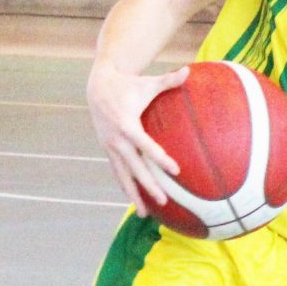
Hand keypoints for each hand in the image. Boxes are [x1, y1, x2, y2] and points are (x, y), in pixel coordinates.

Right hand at [88, 62, 192, 208]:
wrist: (98, 86)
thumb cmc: (128, 84)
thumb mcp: (147, 83)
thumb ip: (168, 80)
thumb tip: (188, 71)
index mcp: (127, 124)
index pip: (146, 145)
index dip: (161, 158)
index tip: (176, 171)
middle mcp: (116, 139)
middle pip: (134, 167)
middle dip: (149, 185)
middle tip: (164, 201)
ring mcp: (110, 146)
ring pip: (123, 175)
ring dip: (133, 194)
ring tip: (145, 214)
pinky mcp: (107, 149)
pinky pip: (117, 171)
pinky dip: (125, 185)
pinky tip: (134, 200)